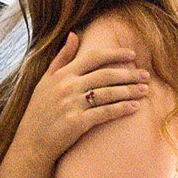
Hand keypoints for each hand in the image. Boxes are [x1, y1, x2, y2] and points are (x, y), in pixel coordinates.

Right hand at [14, 32, 150, 168]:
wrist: (31, 143)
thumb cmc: (39, 111)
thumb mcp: (46, 80)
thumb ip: (62, 58)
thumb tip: (74, 34)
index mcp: (63, 74)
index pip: (94, 57)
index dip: (115, 54)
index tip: (132, 54)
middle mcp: (68, 86)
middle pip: (106, 75)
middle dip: (129, 74)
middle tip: (146, 75)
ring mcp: (72, 105)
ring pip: (108, 93)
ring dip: (129, 91)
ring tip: (145, 90)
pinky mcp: (76, 123)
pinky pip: (105, 113)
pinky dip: (122, 109)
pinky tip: (135, 107)